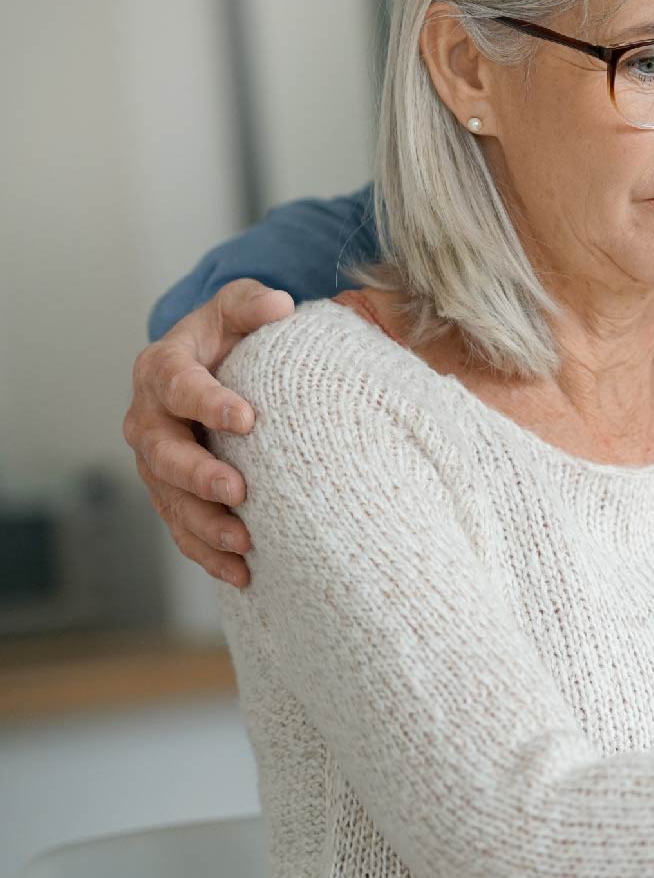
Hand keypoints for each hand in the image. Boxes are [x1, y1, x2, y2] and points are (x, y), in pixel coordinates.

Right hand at [124, 278, 294, 586]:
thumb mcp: (239, 306)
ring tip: (244, 543)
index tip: (247, 418)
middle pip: (162, 453)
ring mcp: (157, 462)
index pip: (177, 385)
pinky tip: (242, 575)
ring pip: (169, 500)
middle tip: (238, 490)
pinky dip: (208, 554)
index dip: (207, 402)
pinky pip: (182, 530)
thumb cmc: (231, 333)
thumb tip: (280, 305)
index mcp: (163, 369)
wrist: (214, 364)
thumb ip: (254, 303)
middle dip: (198, 475)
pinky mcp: (172, 494)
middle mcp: (149, 418)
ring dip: (203, 525)